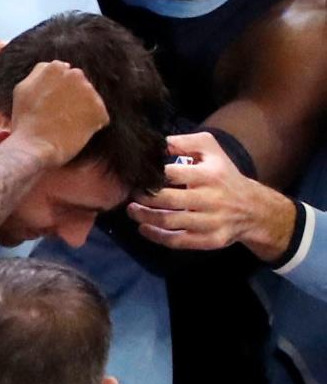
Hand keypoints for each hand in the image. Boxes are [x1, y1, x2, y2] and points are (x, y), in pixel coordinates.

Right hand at [9, 60, 108, 166]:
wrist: (34, 146)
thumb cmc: (25, 120)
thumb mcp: (22, 88)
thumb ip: (40, 73)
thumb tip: (59, 66)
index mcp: (55, 67)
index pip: (63, 74)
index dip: (57, 90)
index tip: (50, 103)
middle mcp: (75, 75)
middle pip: (78, 84)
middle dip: (72, 97)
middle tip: (58, 115)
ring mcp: (89, 92)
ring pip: (89, 99)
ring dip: (82, 110)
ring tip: (66, 124)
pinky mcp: (99, 111)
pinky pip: (99, 115)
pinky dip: (91, 124)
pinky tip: (75, 131)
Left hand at [127, 133, 297, 260]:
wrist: (254, 208)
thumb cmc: (224, 174)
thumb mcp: (211, 149)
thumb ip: (184, 142)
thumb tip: (157, 144)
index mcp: (210, 175)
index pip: (173, 174)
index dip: (150, 175)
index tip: (136, 175)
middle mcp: (212, 199)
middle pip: (169, 201)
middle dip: (144, 198)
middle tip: (131, 194)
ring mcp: (212, 222)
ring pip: (171, 222)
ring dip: (145, 217)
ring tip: (132, 210)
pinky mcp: (211, 240)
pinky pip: (179, 241)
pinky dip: (157, 236)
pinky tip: (144, 228)